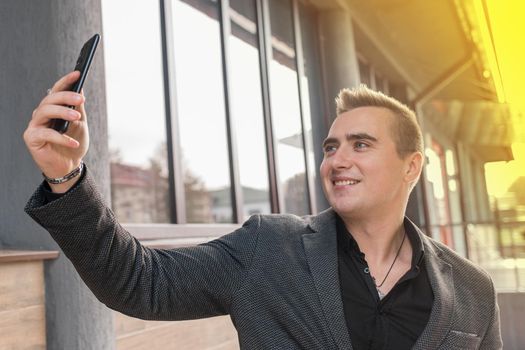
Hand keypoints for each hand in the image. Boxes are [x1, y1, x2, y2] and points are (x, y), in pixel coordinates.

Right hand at [23, 71, 89, 191]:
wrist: (69, 165)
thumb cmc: (73, 143)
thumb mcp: (80, 124)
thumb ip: (78, 108)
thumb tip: (80, 89)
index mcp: (52, 108)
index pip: (56, 91)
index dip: (65, 81)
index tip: (78, 73)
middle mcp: (41, 114)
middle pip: (49, 99)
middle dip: (66, 97)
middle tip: (81, 98)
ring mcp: (35, 125)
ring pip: (45, 111)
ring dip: (63, 112)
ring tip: (78, 117)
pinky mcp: (31, 138)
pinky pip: (46, 134)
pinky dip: (61, 137)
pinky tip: (74, 142)